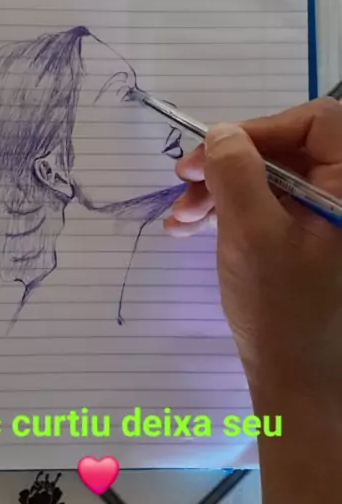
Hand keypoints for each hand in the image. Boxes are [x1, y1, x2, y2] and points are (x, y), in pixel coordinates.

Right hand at [164, 98, 341, 403]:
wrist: (295, 380)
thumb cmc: (280, 306)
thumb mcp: (251, 232)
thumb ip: (235, 171)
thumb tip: (222, 133)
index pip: (315, 122)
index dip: (260, 129)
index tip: (212, 153)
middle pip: (285, 149)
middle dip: (228, 165)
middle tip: (182, 182)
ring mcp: (324, 217)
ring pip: (268, 177)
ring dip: (219, 189)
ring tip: (179, 218)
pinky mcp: (304, 236)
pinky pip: (267, 204)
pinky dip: (229, 210)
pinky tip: (190, 227)